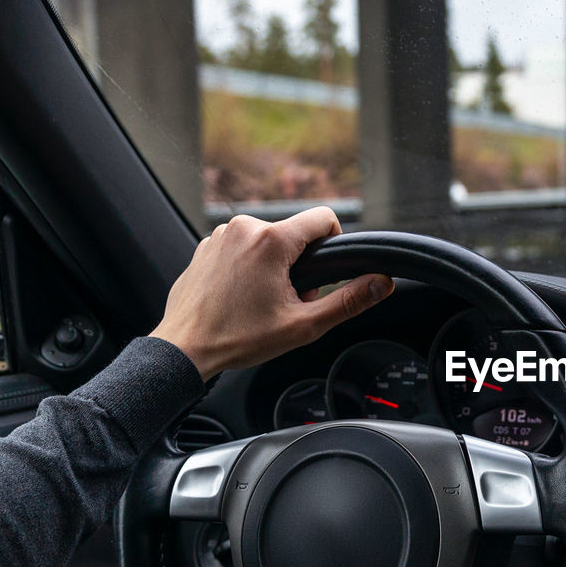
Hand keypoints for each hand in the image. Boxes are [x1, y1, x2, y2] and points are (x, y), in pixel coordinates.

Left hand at [150, 207, 392, 380]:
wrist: (184, 348)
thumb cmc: (238, 338)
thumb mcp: (304, 325)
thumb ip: (349, 301)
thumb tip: (381, 283)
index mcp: (271, 239)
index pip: (324, 218)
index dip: (335, 243)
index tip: (324, 273)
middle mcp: (244, 227)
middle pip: (295, 234)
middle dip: (301, 265)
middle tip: (287, 301)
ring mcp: (221, 234)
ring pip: (269, 240)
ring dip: (275, 266)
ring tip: (262, 301)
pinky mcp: (206, 245)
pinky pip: (243, 246)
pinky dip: (250, 267)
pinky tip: (241, 296)